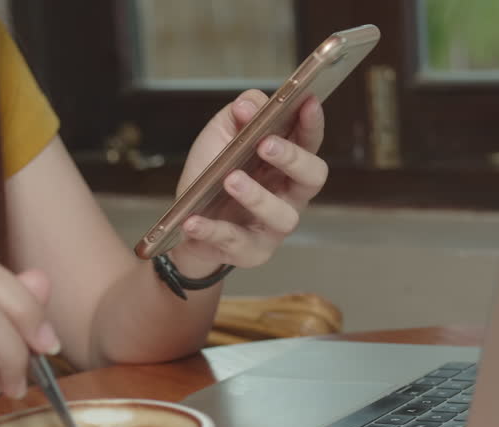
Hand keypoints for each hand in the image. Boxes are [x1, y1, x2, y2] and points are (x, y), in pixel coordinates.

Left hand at [172, 90, 328, 269]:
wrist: (186, 223)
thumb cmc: (213, 175)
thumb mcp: (221, 135)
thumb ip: (239, 115)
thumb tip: (247, 105)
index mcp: (287, 163)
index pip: (310, 141)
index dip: (312, 122)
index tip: (307, 102)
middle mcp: (289, 195)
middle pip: (312, 177)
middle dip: (292, 158)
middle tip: (265, 144)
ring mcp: (273, 226)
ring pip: (282, 215)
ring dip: (257, 196)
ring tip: (230, 180)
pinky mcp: (251, 252)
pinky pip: (235, 241)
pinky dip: (212, 230)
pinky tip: (194, 220)